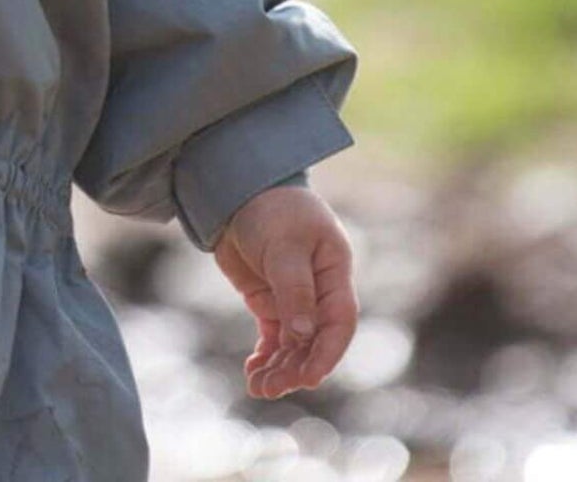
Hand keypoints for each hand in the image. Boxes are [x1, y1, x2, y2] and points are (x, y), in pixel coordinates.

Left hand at [211, 184, 357, 399]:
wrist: (236, 189)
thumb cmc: (269, 208)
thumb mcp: (283, 245)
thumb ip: (294, 288)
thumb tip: (303, 334)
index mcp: (333, 271)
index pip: (339, 321)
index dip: (327, 352)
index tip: (310, 378)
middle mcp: (318, 289)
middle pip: (315, 339)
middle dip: (296, 366)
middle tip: (272, 387)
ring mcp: (293, 297)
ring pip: (293, 343)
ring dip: (279, 367)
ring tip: (259, 388)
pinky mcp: (270, 300)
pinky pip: (274, 336)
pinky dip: (266, 356)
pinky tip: (253, 373)